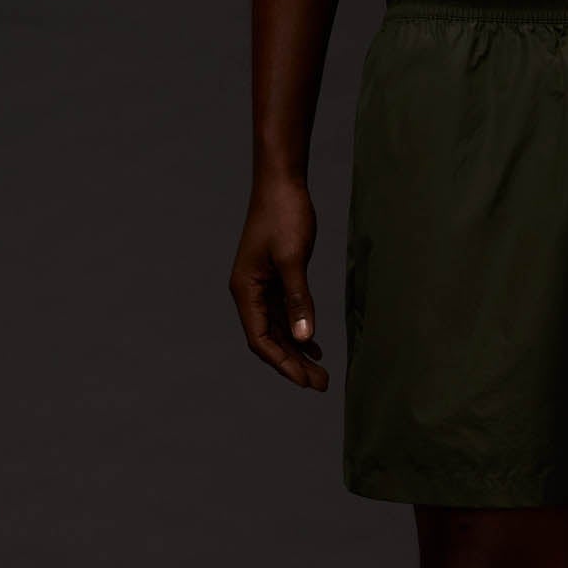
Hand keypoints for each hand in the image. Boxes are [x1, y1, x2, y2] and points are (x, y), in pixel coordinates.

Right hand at [228, 176, 327, 391]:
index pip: (260, 340)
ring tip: (321, 373)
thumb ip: (298, 299)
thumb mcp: (293, 259)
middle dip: (293, 365)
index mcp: (245, 290)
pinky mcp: (275, 280)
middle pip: (269, 340)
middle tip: (322, 385)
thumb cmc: (284, 215)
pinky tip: (314, 347)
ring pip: (278, 331)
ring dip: (297, 353)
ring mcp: (261, 287)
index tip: (306, 381)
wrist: (282, 182)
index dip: (283, 363)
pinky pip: (284, 316)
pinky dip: (299, 333)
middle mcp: (249, 293)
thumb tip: (303, 338)